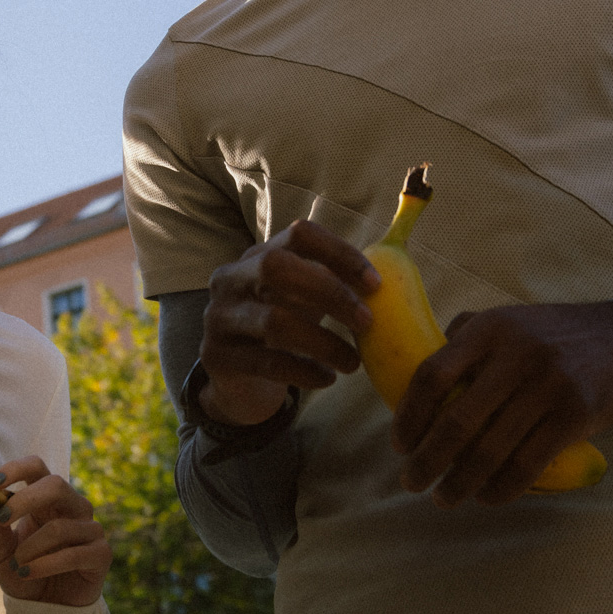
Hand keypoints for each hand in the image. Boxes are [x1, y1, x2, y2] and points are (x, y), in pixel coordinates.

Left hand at [0, 457, 109, 608]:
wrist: (45, 609)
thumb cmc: (23, 572)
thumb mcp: (0, 554)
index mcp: (46, 499)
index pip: (37, 468)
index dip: (17, 469)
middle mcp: (72, 508)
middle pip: (56, 485)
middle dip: (25, 500)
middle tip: (2, 520)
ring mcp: (90, 529)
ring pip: (59, 527)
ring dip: (30, 548)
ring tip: (17, 566)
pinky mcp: (100, 553)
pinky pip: (74, 554)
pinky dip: (46, 565)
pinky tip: (28, 573)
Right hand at [198, 220, 380, 425]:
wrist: (237, 379)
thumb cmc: (283, 329)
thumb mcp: (303, 299)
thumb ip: (333, 282)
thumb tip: (395, 276)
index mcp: (257, 255)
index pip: (300, 234)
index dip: (340, 253)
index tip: (376, 285)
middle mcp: (230, 279)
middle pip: (277, 267)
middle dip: (330, 293)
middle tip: (367, 323)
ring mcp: (218, 317)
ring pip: (275, 321)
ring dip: (325, 342)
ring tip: (353, 362)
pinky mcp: (217, 357)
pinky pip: (268, 362)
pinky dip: (305, 372)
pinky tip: (327, 378)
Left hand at [394, 300, 612, 507]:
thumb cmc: (546, 336)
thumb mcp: (502, 321)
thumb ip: (460, 342)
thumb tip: (413, 384)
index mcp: (488, 330)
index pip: (432, 375)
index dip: (409, 416)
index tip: (400, 445)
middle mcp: (516, 355)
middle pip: (456, 422)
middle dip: (427, 461)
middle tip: (412, 482)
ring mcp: (547, 385)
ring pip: (490, 451)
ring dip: (460, 483)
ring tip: (445, 498)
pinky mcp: (574, 415)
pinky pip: (527, 464)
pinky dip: (501, 488)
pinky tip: (486, 497)